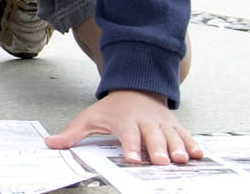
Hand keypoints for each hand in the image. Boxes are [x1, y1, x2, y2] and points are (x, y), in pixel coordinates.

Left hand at [44, 89, 202, 164]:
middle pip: (152, 137)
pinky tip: (199, 155)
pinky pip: (186, 136)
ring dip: (178, 148)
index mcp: (125, 121)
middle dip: (157, 149)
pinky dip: (193, 145)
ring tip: (182, 160)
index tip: (133, 159)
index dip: (131, 147)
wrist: (136, 88)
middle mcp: (145, 122)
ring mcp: (162, 124)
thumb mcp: (89, 117)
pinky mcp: (175, 127)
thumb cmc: (112, 109)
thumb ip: (72, 133)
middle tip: (161, 161)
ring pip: (171, 137)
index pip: (128, 135)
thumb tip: (49, 143)